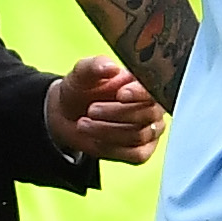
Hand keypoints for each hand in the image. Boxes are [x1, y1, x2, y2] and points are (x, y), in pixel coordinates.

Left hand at [43, 54, 163, 163]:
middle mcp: (153, 106)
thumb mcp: (81, 74)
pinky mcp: (143, 150)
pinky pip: (136, 154)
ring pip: (138, 135)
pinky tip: (95, 139)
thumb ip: (94, 66)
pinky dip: (113, 148)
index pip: (153, 89)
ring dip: (107, 131)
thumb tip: (110, 67)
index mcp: (143, 83)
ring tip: (83, 124)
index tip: (120, 94)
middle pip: (146, 114)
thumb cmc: (81, 89)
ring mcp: (151, 130)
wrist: (68, 114)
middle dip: (115, 113)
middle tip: (91, 110)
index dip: (139, 93)